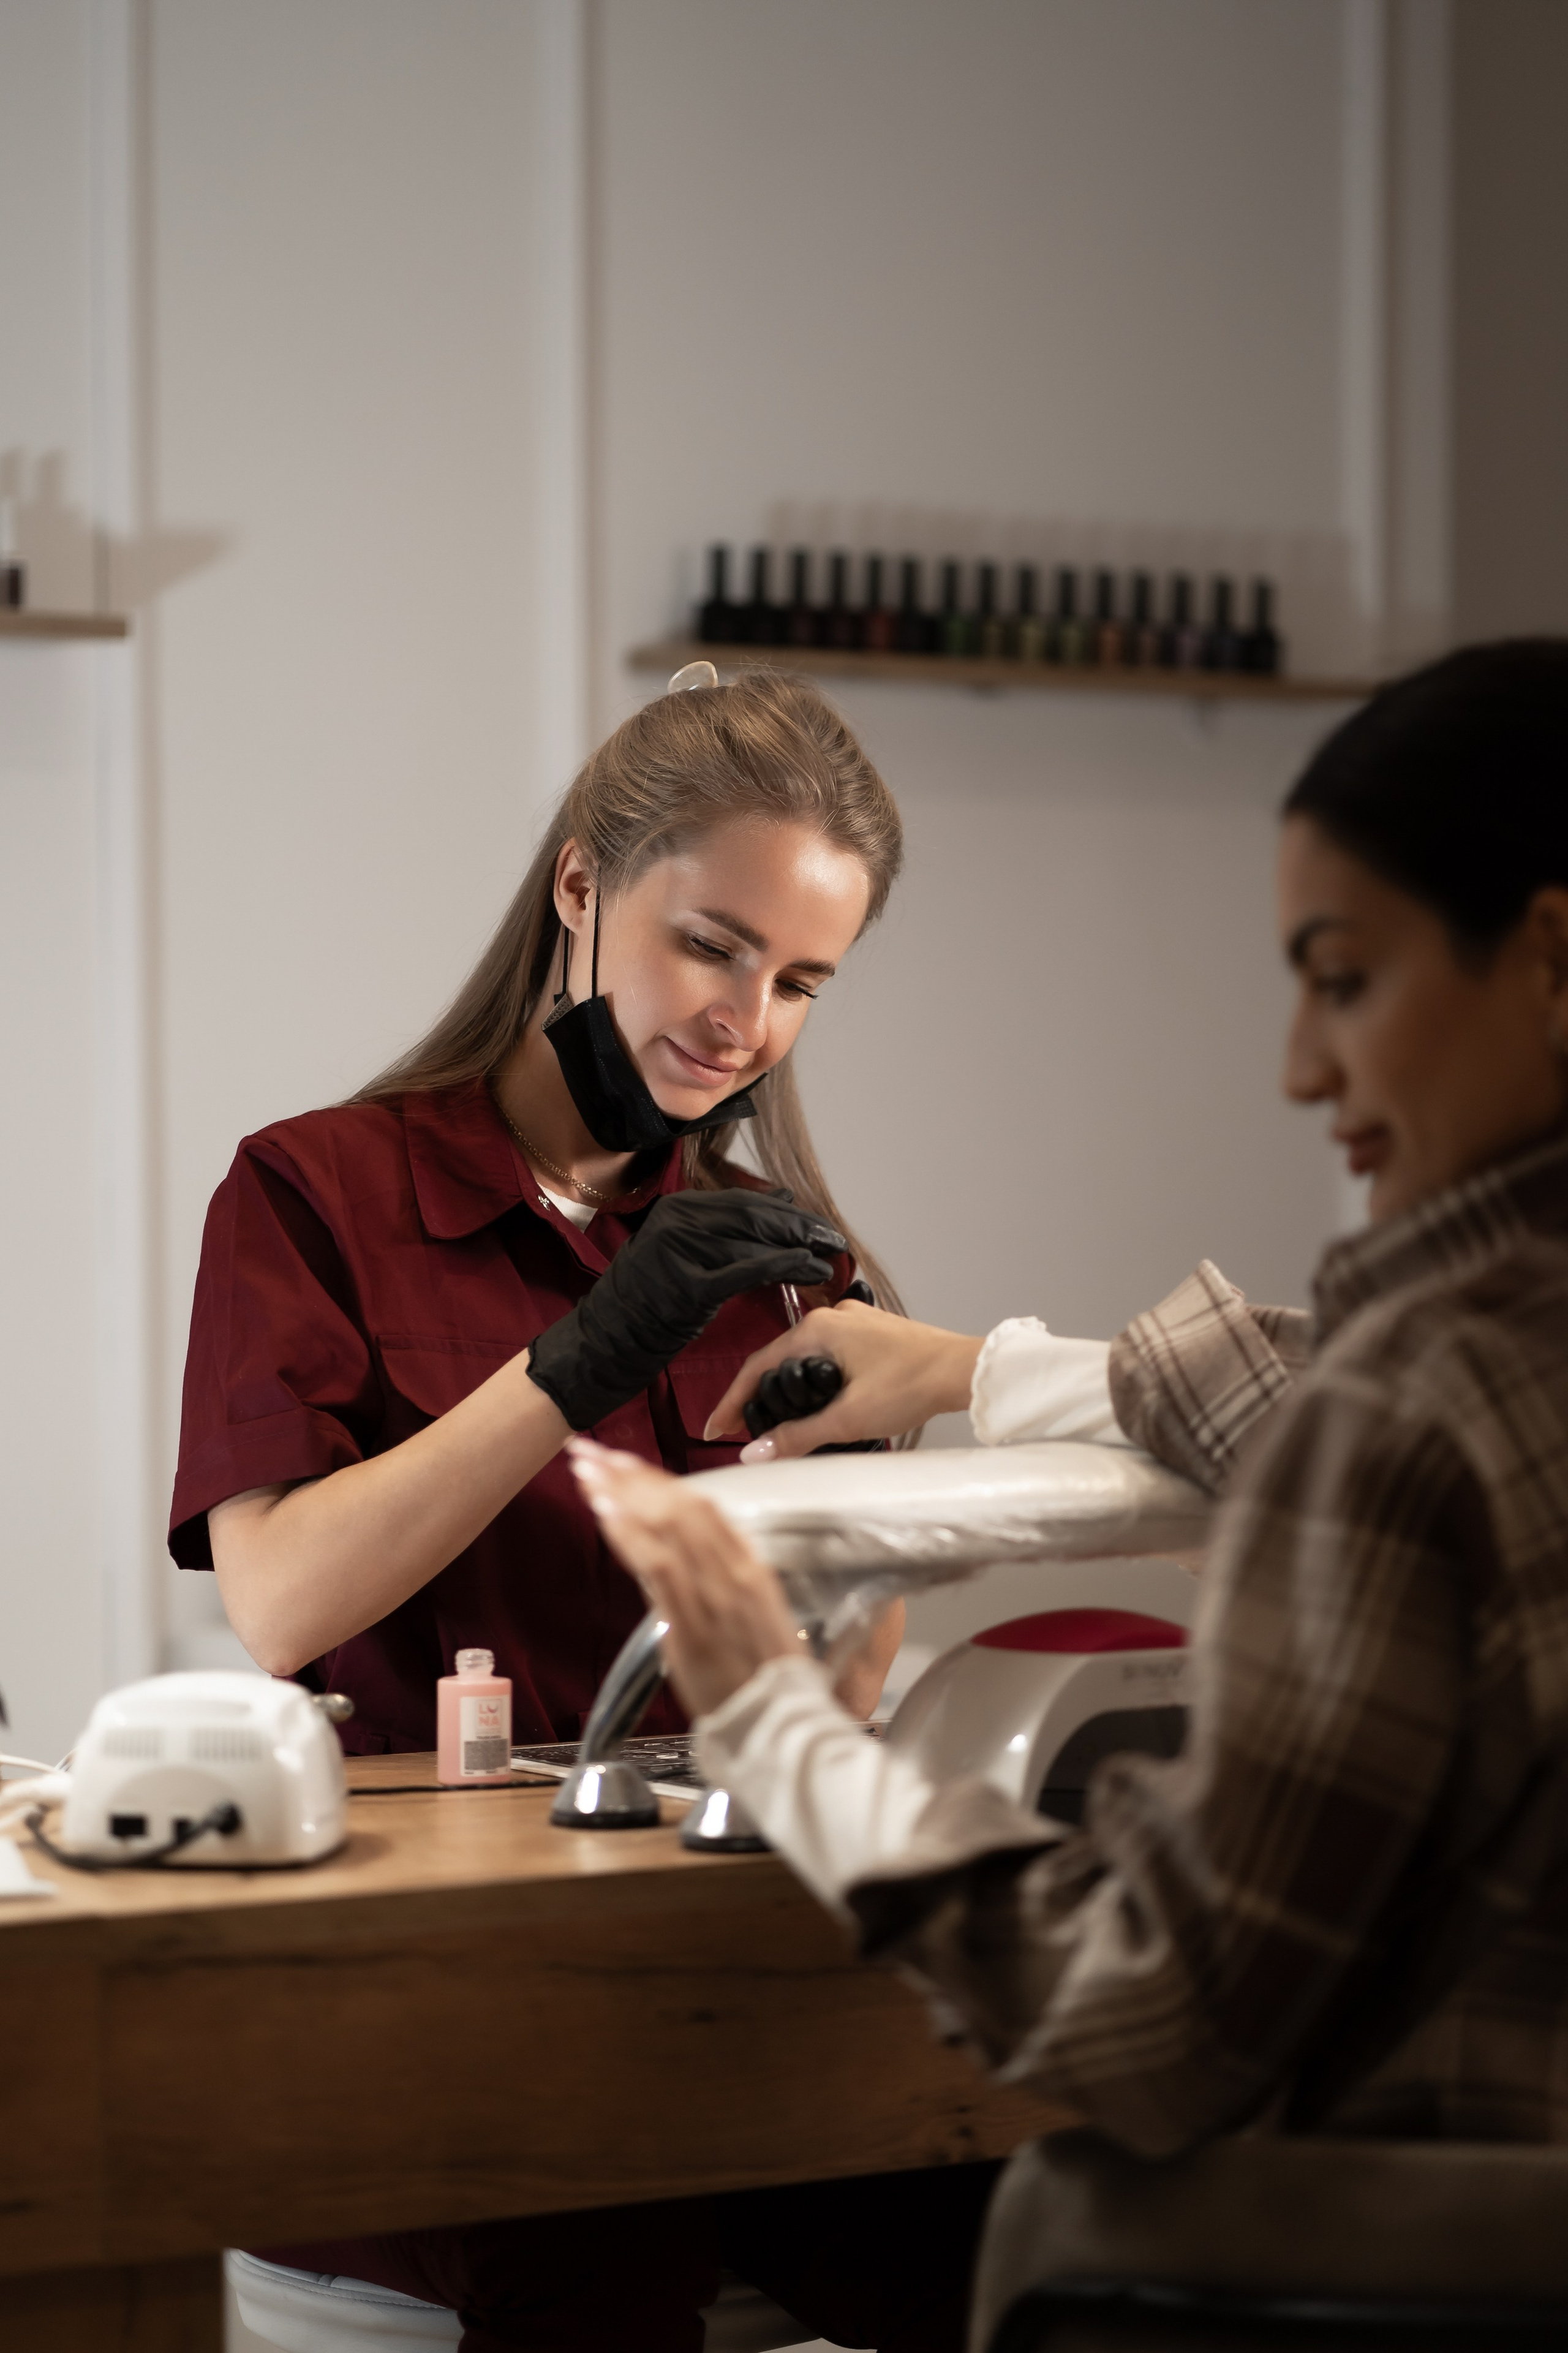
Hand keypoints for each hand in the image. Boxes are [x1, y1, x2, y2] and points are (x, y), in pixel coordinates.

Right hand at [528, 1188, 843, 1430]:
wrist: (605, 1342)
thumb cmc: (647, 1304)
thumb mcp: (682, 1254)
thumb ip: (725, 1230)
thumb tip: (784, 1200)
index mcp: (677, 1209)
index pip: (745, 1202)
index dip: (788, 1212)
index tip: (818, 1223)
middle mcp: (677, 1222)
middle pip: (755, 1216)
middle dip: (800, 1227)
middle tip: (834, 1238)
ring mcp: (680, 1251)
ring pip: (756, 1241)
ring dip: (799, 1248)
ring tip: (831, 1257)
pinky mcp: (688, 1286)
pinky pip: (748, 1271)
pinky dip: (785, 1268)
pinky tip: (811, 1270)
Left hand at [567, 1439, 800, 1717]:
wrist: (782, 1726)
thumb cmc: (772, 1680)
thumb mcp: (761, 1617)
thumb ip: (728, 1584)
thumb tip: (688, 1562)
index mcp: (753, 1569)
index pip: (704, 1508)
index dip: (660, 1481)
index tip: (626, 1461)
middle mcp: (733, 1574)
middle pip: (677, 1507)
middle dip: (630, 1476)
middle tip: (591, 1453)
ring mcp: (712, 1597)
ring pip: (665, 1526)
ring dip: (621, 1495)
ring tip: (586, 1472)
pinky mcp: (690, 1627)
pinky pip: (658, 1568)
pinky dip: (630, 1535)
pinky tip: (604, 1513)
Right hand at [704, 1300, 984, 1459]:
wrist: (965, 1371)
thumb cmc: (913, 1384)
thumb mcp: (848, 1419)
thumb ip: (797, 1436)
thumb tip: (755, 1452)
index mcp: (818, 1330)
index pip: (757, 1366)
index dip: (733, 1401)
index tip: (717, 1427)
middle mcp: (833, 1318)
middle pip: (780, 1359)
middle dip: (759, 1394)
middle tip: (744, 1428)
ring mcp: (855, 1323)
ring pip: (807, 1357)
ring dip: (789, 1387)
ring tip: (778, 1420)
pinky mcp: (874, 1335)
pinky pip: (831, 1355)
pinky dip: (816, 1379)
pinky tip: (820, 1402)